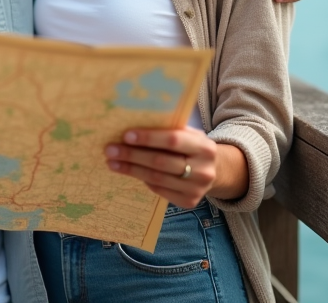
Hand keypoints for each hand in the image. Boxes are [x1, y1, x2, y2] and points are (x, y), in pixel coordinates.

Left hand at [105, 128, 228, 209]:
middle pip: (160, 162)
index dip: (148, 138)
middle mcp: (204, 170)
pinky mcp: (189, 202)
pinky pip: (159, 190)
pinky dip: (142, 179)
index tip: (126, 135)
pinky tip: (129, 171)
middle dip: (132, 155)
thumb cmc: (193, 147)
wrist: (216, 171)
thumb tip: (134, 125)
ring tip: (112, 162)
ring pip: (156, 178)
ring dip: (131, 169)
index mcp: (205, 147)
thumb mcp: (189, 135)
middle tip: (110, 150)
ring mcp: (197, 189)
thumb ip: (170, 129)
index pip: (173, 140)